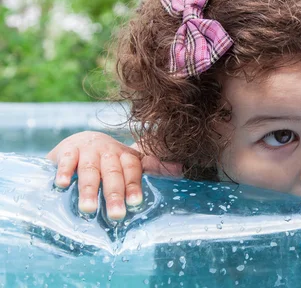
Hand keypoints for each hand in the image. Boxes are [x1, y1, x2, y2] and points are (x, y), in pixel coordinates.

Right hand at [47, 131, 181, 219]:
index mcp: (127, 156)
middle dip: (115, 195)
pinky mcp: (68, 150)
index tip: (136, 203)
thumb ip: (153, 167)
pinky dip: (63, 172)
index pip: (133, 170)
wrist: (81, 142)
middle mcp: (109, 151)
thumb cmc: (110, 161)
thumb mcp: (131, 164)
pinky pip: (66, 161)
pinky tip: (62, 185)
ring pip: (90, 171)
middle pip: (113, 174)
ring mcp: (88, 150)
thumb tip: (181, 168)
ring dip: (89, 190)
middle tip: (116, 216)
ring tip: (88, 209)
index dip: (134, 186)